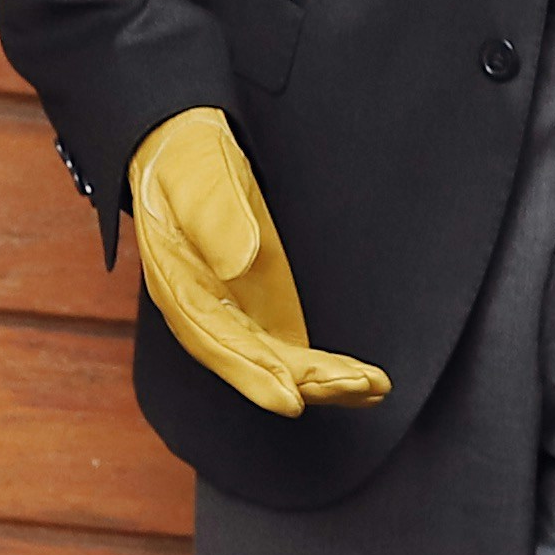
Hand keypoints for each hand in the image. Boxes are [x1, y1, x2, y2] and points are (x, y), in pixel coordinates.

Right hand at [128, 108, 387, 415]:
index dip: (252, 375)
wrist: (187, 155)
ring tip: (375, 388)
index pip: (214, 341)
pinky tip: (369, 386)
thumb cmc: (187, 162)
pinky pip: (295, 355)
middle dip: (307, 381)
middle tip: (359, 384)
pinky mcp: (263, 314)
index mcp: (179, 288)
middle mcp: (207, 316)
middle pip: (256, 362)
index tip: (291, 399)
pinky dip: (330, 371)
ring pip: (280, 366)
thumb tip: (239, 264)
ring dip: (327, 382)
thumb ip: (214, 218)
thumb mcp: (197, 178)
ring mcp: (237, 319)